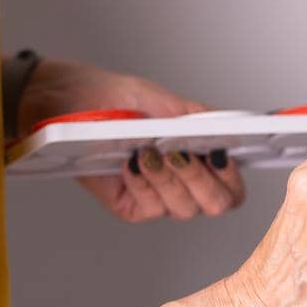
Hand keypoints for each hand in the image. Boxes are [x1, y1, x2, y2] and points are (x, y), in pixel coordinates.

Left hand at [18, 57, 246, 221]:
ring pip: (183, 208)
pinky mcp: (132, 207)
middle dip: (199, 178)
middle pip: (216, 204)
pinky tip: (130, 162)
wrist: (71, 102)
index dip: (233, 177)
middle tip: (179, 153)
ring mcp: (160, 198)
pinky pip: (150, 207)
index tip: (219, 154)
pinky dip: (142, 183)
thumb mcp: (169, 102)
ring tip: (149, 151)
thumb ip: (204, 120)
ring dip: (168, 178)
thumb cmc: (118, 98)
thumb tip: (230, 132)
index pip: (235, 186)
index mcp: (204, 159)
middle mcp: (187, 184)